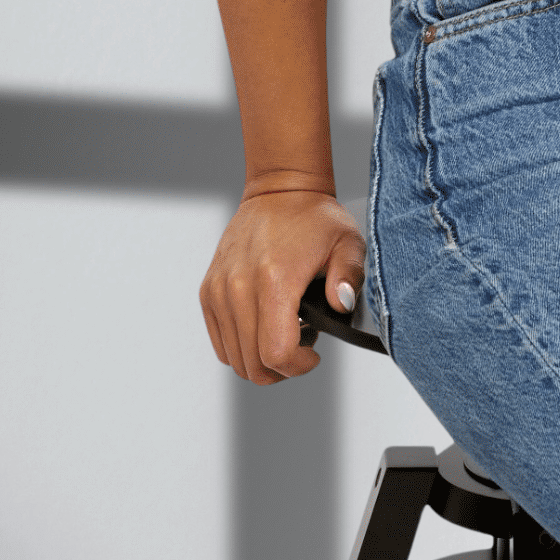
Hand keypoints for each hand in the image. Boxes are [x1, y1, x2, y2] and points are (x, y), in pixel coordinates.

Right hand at [199, 188, 365, 383]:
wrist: (280, 191)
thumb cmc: (314, 218)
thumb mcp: (348, 242)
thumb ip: (350, 277)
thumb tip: (342, 304)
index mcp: (275, 278)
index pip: (276, 353)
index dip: (298, 366)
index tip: (313, 354)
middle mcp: (240, 286)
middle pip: (253, 364)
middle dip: (282, 368)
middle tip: (301, 346)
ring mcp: (220, 289)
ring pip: (234, 358)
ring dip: (261, 358)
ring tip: (284, 333)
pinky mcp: (209, 290)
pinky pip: (220, 342)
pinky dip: (241, 347)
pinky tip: (263, 327)